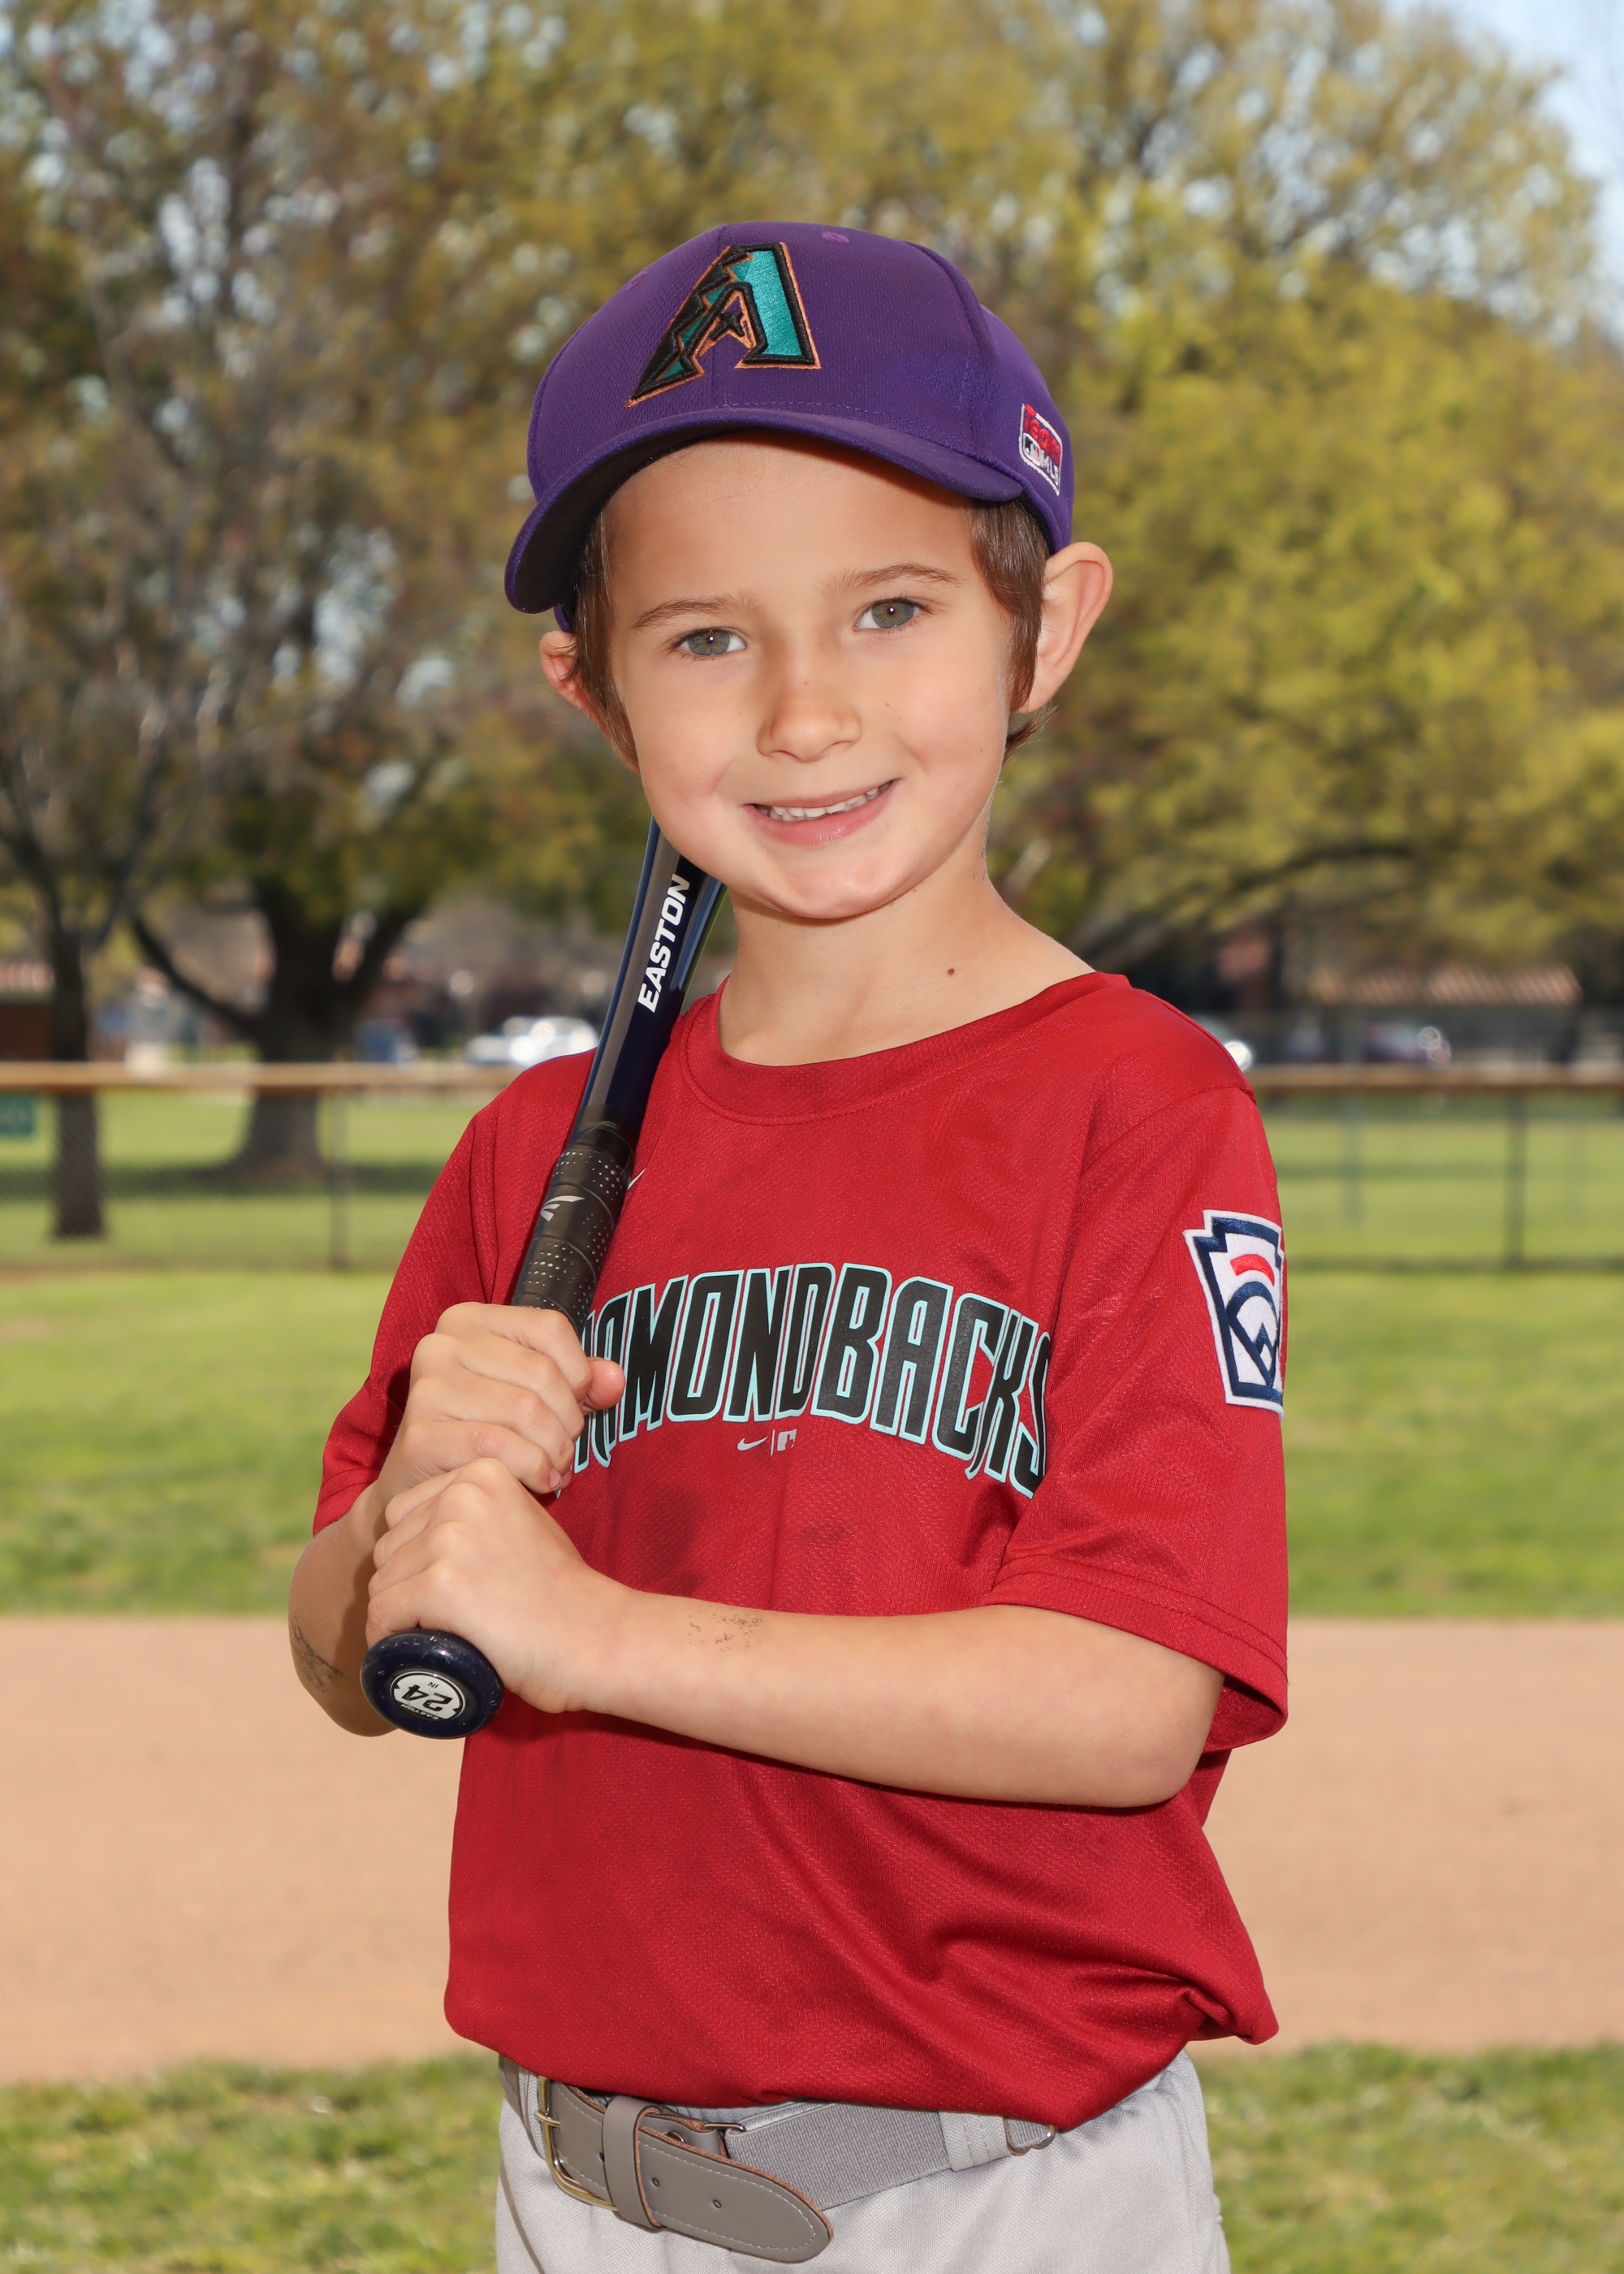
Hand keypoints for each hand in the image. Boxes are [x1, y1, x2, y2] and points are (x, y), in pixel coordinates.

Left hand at [367, 1456, 622, 1714]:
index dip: (415, 1557)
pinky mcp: (441, 1584)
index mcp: (481, 1472)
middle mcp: (461, 1495)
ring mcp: (449, 1539)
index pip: (404, 1514)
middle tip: (443, 1617)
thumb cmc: (562, 1590)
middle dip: (405, 1586)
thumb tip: (430, 1531)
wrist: (594, 1635)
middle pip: (388, 1548)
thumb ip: (483, 1511)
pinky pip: (382, 1615)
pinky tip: (409, 1650)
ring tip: (436, 1635)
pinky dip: (386, 1639)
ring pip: (382, 1583)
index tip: (444, 1587)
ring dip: (399, 1616)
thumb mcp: (524, 1521)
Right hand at [374, 1303, 624, 1506]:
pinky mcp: (420, 1434)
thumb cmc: (487, 1428)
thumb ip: (580, 1380)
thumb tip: (614, 1379)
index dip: (579, 1372)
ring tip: (555, 1467)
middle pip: (541, 1372)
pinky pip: (498, 1446)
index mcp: (469, 1320)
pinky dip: (533, 1468)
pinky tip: (540, 1481)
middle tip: (567, 1449)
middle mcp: (440, 1344)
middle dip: (568, 1420)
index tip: (578, 1405)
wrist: (423, 1483)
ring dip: (555, 1449)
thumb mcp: (535, 1393)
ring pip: (524, 1411)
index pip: (550, 1327)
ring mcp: (426, 1388)